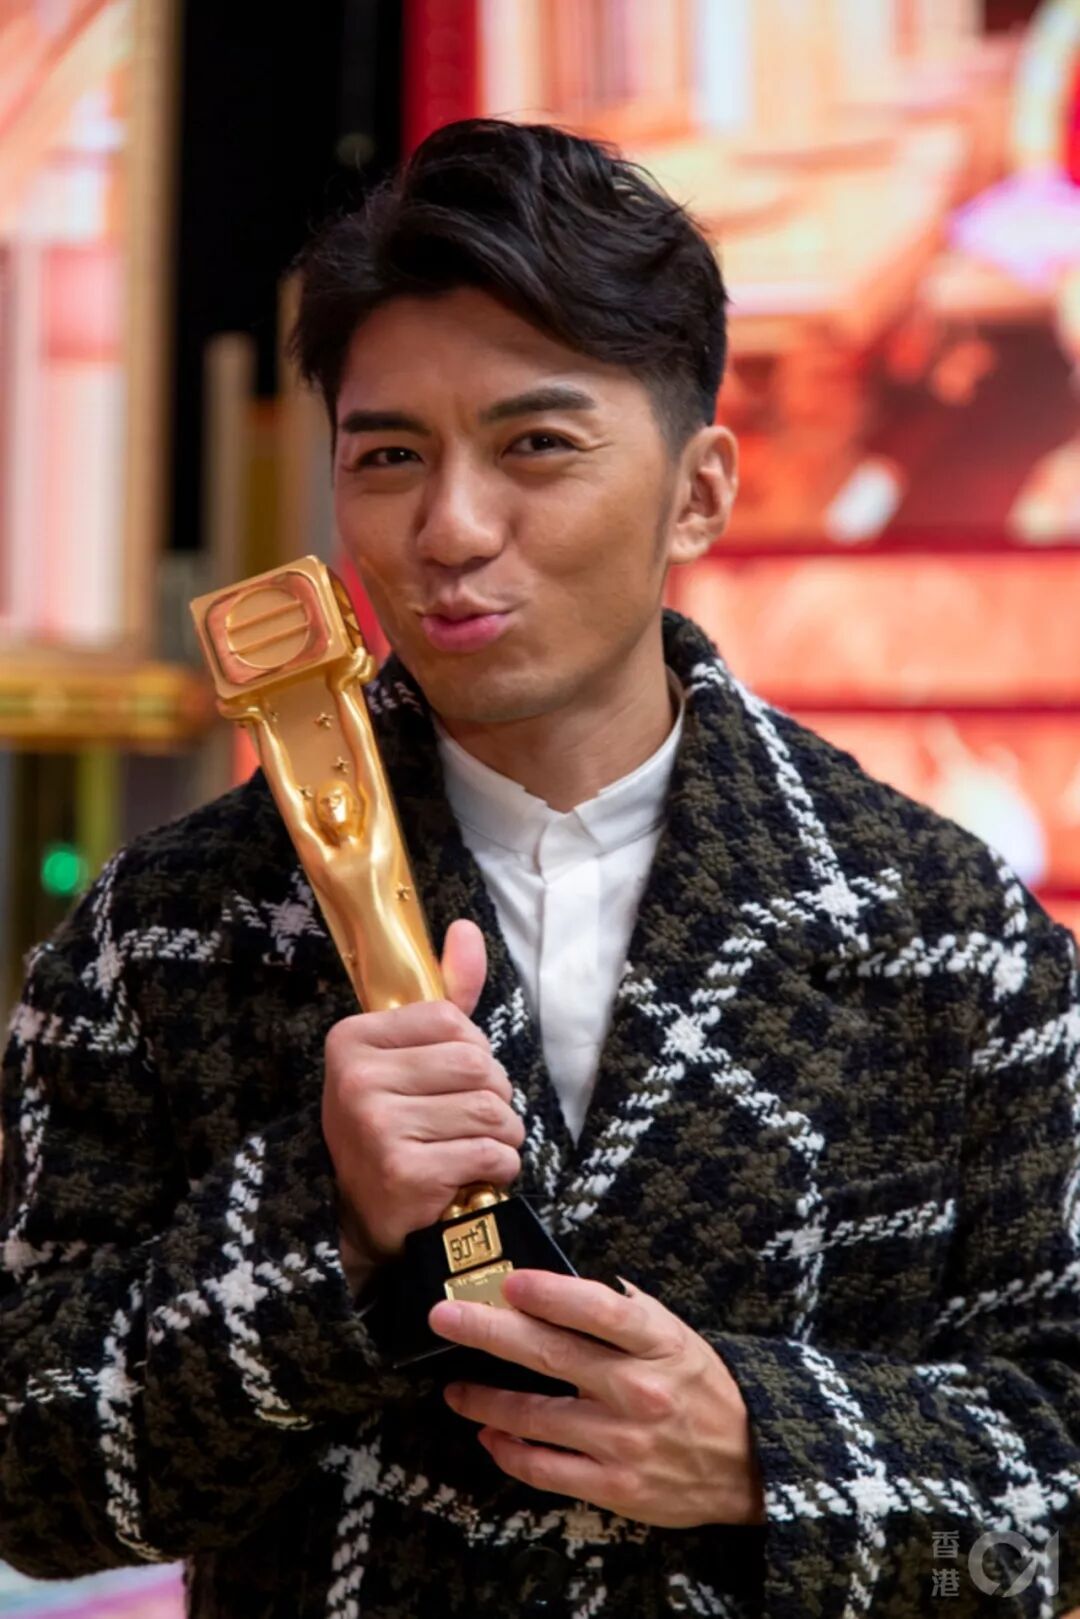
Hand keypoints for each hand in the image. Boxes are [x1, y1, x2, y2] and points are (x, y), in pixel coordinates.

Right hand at [322, 919, 523, 1260]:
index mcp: (352, 1039)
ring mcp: (375, 1126)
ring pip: (490, 1109)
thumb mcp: (411, 1055)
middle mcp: (355, 1079)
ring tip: (478, 1147)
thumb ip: (445, 994)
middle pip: (477, 1063)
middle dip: (494, 1095)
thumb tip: (465, 929)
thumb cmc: (397, 1125)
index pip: (451, 1019)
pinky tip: (473, 1176)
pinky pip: (490, 1152)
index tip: (448, 1081)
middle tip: (469, 1120)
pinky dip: (500, 1166)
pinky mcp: (402, 1172)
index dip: (471, 1051)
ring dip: (503, 1134)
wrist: (366, 1218)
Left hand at [429, 1271, 764, 1527]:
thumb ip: (625, 1311)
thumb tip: (560, 1286)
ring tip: (454, 1387)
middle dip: (490, 1331)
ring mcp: (625, 1442)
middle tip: (445, 1316)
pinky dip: (510, 1450)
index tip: (512, 1281)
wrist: (750, 1462)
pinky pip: (547, 1468)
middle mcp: (640, 1390)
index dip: (554, 1294)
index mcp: (659, 1344)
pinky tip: (488, 1434)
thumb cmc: (702, 1388)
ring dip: (486, 1398)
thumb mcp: (676, 1335)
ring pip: (538, 1416)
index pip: (600, 1310)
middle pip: (553, 1355)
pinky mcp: (615, 1487)